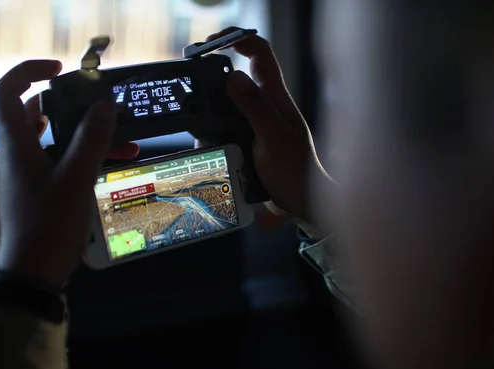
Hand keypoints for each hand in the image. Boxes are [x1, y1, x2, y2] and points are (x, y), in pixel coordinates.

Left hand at [0, 60, 138, 285]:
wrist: (33, 273)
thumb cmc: (49, 226)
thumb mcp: (75, 180)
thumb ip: (92, 140)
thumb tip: (104, 106)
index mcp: (16, 146)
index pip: (7, 91)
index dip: (29, 71)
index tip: (61, 69)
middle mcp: (17, 154)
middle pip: (38, 113)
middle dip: (74, 106)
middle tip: (104, 106)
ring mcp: (27, 173)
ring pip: (56, 140)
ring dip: (88, 136)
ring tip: (125, 139)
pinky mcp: (39, 190)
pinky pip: (61, 161)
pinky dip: (85, 157)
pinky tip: (116, 164)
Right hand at [200, 28, 335, 232]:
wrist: (301, 204)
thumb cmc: (296, 173)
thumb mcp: (274, 139)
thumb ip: (256, 108)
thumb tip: (233, 76)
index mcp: (276, 98)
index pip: (259, 54)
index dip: (237, 39)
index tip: (211, 44)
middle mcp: (265, 105)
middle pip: (237, 75)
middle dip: (213, 77)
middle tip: (192, 86)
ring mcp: (255, 123)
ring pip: (226, 103)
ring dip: (209, 109)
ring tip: (196, 124)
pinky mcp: (248, 140)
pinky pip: (224, 127)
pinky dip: (211, 131)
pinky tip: (205, 143)